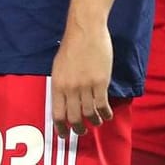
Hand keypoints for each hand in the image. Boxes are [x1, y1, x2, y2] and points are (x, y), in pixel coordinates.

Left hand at [50, 19, 112, 137]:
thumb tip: (64, 102)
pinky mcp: (100, 82)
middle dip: (78, 129)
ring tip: (97, 122)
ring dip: (94, 121)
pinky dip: (105, 113)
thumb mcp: (58, 67)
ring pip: (90, 113)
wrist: (85, 30)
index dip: (61, 128)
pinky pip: (102, 104)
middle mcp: (70, 88)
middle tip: (82, 131)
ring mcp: (86, 86)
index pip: (57, 114)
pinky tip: (107, 115)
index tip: (65, 135)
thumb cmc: (72, 46)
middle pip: (74, 118)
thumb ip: (61, 85)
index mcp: (57, 85)